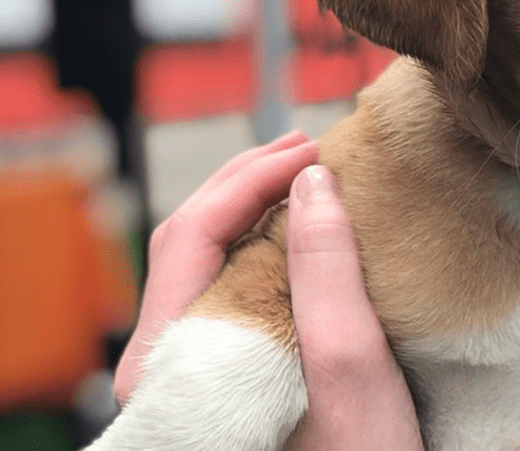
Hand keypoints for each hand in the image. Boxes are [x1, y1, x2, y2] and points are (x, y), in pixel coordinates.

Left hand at [113, 131, 422, 449]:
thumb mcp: (352, 370)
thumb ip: (326, 273)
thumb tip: (314, 180)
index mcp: (174, 364)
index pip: (192, 235)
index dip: (251, 178)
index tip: (316, 148)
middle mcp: (167, 365)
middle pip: (191, 241)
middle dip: (249, 180)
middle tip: (314, 144)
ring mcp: (193, 370)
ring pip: (209, 262)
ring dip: (258, 207)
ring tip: (312, 173)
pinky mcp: (225, 374)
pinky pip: (231, 289)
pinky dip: (268, 243)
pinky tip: (309, 229)